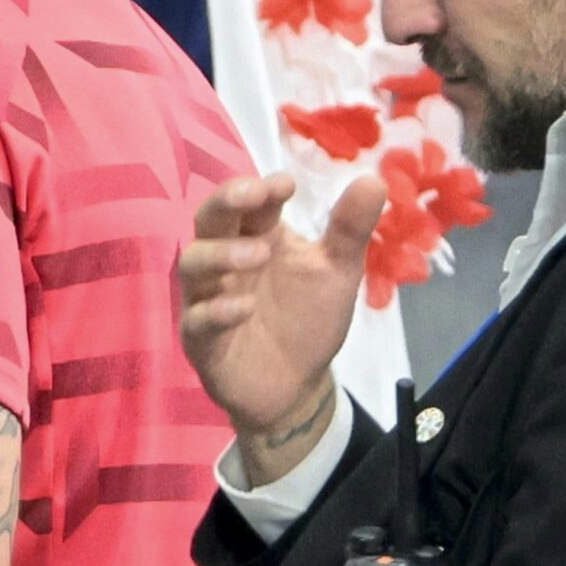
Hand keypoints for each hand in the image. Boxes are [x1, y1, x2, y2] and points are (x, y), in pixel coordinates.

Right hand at [179, 174, 381, 468]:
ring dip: (220, 254)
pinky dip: (216, 311)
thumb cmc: (309, 319)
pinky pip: (196, 319)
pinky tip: (244, 309)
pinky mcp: (201, 339)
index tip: (286, 184)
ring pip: (192, 264)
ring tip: (258, 254)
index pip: (249, 203)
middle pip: (209, 220)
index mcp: (256, 237)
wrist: (296, 385)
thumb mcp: (337, 272)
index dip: (260, 189)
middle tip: (253, 194)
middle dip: (226, 202)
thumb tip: (373, 180)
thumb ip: (350, 230)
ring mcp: (207, 298)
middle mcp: (224, 262)